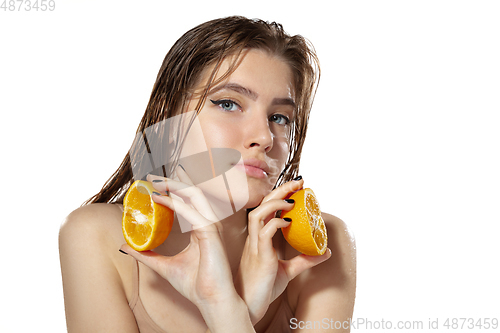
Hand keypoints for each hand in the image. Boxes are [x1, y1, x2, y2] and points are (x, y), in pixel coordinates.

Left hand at [120, 170, 237, 309]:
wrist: (210, 301)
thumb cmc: (194, 285)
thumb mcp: (163, 266)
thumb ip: (146, 254)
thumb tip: (125, 247)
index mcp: (201, 228)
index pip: (190, 201)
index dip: (176, 188)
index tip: (157, 183)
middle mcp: (207, 223)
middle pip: (193, 193)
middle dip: (174, 181)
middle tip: (152, 177)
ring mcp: (211, 226)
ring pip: (195, 195)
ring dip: (174, 186)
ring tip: (154, 183)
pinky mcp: (210, 232)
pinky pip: (191, 211)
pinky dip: (175, 203)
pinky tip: (159, 199)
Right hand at [234, 178, 330, 323]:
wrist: (250, 307)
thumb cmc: (263, 288)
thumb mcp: (287, 270)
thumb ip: (304, 259)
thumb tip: (325, 252)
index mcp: (258, 238)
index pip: (266, 209)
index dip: (279, 195)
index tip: (297, 187)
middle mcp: (254, 238)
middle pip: (262, 205)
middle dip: (280, 190)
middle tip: (299, 183)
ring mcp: (254, 246)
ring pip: (258, 214)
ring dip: (275, 203)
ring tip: (292, 199)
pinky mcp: (259, 256)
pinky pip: (264, 234)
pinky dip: (276, 223)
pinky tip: (288, 222)